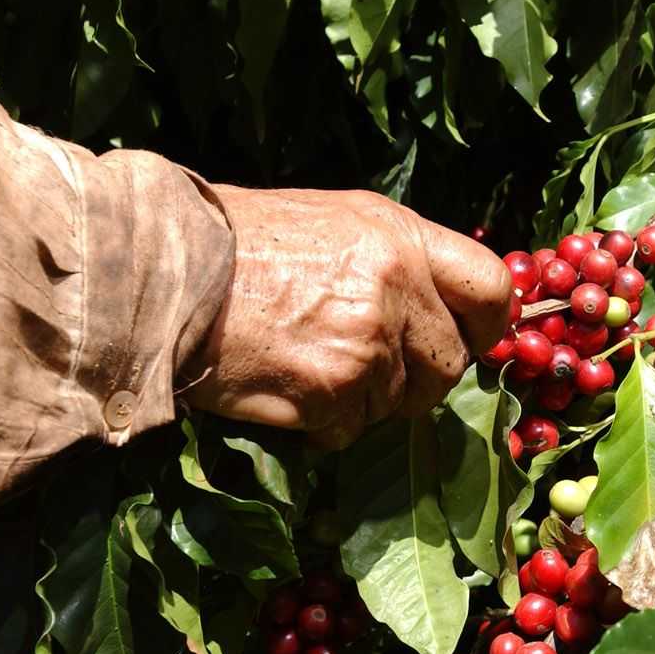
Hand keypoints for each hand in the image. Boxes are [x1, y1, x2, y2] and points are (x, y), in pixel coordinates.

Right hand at [187, 188, 509, 447]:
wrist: (164, 271)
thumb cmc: (239, 242)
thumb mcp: (334, 223)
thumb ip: (396, 261)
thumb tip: (441, 312)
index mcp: (400, 235)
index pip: (490, 287)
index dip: (487, 326)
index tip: (471, 342)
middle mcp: (396, 286)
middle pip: (449, 363)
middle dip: (417, 379)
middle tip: (369, 371)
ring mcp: (367, 342)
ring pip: (398, 404)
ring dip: (362, 402)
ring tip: (310, 369)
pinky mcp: (332, 391)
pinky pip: (351, 430)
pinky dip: (323, 425)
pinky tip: (287, 390)